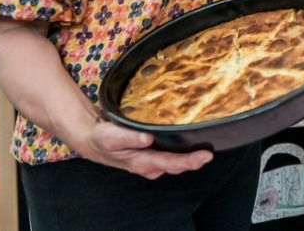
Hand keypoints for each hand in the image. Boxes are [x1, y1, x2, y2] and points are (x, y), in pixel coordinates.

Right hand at [73, 118, 213, 179]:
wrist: (94, 141)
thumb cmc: (104, 138)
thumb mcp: (112, 136)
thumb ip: (129, 137)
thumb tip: (148, 138)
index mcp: (142, 162)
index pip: (169, 163)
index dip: (188, 161)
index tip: (204, 157)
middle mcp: (150, 165)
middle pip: (176, 165)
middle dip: (193, 161)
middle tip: (209, 153)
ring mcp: (152, 162)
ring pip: (174, 162)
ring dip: (190, 157)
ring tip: (206, 149)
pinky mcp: (152, 155)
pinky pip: (170, 156)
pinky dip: (182, 151)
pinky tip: (192, 143)